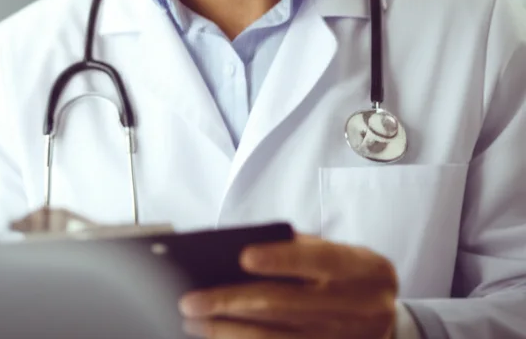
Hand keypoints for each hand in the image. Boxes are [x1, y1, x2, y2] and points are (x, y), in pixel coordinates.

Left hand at [178, 234, 397, 337]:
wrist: (386, 319)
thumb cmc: (346, 275)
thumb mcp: (338, 253)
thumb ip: (298, 248)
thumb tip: (235, 255)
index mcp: (363, 269)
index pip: (321, 260)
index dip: (282, 259)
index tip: (243, 256)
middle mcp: (359, 308)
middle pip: (286, 304)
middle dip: (231, 302)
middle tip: (191, 300)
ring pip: (278, 338)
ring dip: (228, 331)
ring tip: (194, 322)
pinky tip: (220, 337)